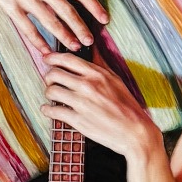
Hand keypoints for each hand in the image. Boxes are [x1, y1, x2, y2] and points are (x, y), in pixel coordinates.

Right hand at [0, 0, 106, 53]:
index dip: (94, 7)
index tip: (104, 19)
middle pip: (68, 10)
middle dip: (81, 28)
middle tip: (90, 40)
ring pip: (50, 21)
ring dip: (64, 36)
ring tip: (74, 46)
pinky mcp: (10, 6)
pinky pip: (28, 28)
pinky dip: (38, 41)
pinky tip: (46, 50)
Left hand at [43, 50, 162, 163]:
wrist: (134, 132)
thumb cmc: (127, 107)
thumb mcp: (116, 80)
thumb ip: (100, 65)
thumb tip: (92, 49)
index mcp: (98, 74)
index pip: (67, 59)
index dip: (53, 57)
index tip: (47, 59)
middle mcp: (88, 86)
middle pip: (54, 74)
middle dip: (49, 77)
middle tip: (51, 82)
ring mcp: (81, 103)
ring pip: (51, 91)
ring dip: (49, 93)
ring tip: (53, 97)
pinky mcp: (77, 120)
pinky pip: (53, 111)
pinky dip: (47, 110)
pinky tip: (49, 110)